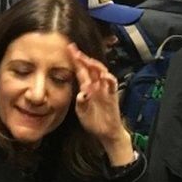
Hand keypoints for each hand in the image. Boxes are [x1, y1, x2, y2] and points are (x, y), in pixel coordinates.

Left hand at [68, 43, 133, 165]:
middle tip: (76, 51)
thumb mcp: (82, 112)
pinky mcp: (112, 95)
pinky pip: (112, 83)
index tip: (69, 49)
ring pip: (101, 72)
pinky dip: (109, 78)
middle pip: (90, 68)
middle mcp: (95, 86)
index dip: (76, 60)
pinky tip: (104, 76)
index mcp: (86, 88)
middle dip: (84, 58)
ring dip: (95, 65)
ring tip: (88, 61)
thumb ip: (81, 103)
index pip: (81, 71)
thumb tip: (82, 94)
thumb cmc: (93, 122)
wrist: (105, 132)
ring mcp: (104, 89)